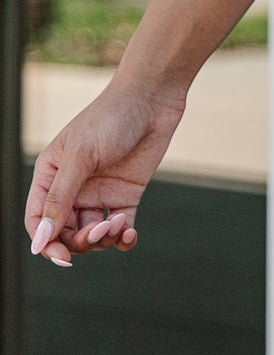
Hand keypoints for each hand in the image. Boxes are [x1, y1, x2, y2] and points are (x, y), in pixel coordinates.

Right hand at [24, 78, 188, 267]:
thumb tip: (41, 240)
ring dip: (103, 238)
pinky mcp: (125, 196)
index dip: (46, 243)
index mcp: (50, 175)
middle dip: (79, 241)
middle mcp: (73, 188)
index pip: (38, 221)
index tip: (63, 257)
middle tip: (100, 230)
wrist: (153, 97)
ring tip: (118, 223)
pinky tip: (129, 234)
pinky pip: (119, 230)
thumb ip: (60, 199)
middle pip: (65, 233)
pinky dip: (123, 239)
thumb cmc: (111, 117)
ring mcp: (99, 193)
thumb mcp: (81, 157)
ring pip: (92, 234)